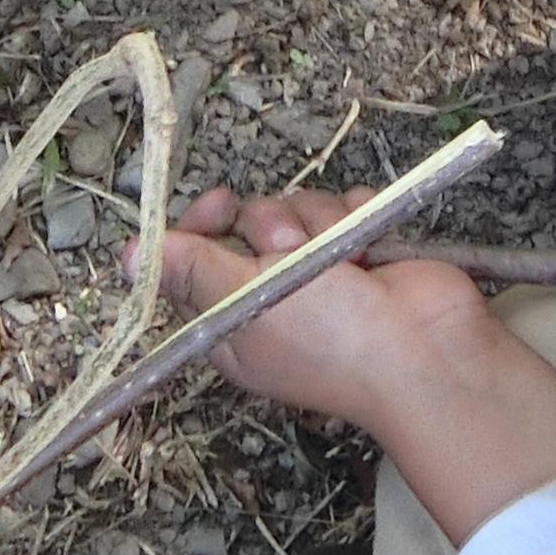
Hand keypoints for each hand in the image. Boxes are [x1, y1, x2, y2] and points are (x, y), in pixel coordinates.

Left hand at [155, 189, 496, 431]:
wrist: (426, 349)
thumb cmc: (332, 342)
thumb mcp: (246, 307)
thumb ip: (192, 271)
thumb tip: (129, 258)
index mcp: (231, 322)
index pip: (194, 260)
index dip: (201, 226)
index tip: (219, 205)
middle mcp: (271, 296)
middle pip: (248, 224)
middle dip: (271, 225)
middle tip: (287, 247)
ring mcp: (320, 273)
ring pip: (298, 208)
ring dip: (320, 223)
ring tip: (342, 257)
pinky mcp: (362, 250)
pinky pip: (345, 206)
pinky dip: (358, 218)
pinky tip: (369, 245)